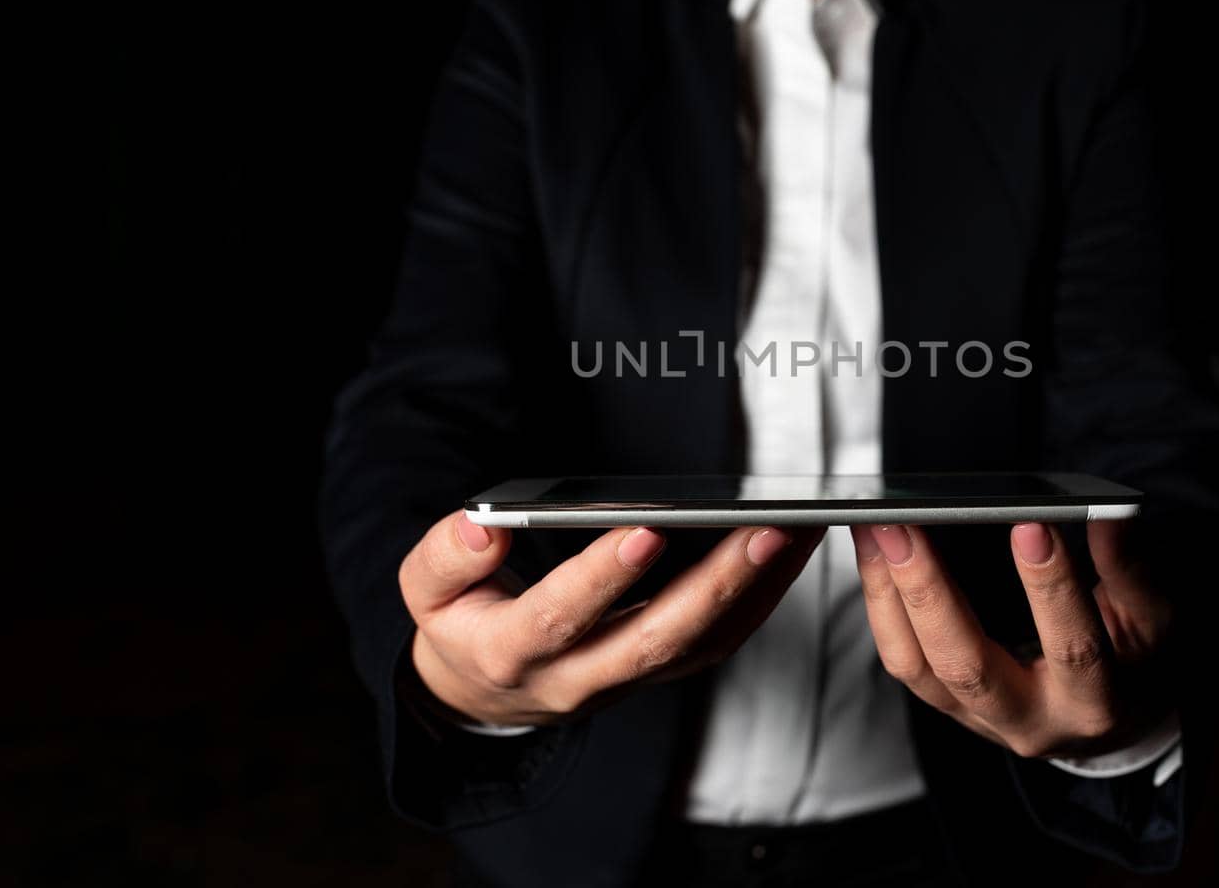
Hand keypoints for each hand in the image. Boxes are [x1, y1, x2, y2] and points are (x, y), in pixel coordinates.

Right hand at [400, 511, 824, 726]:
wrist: (484, 692)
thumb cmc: (461, 624)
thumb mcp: (425, 590)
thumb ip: (446, 555)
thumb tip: (486, 526)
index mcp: (511, 651)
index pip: (560, 617)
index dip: (600, 577)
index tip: (645, 529)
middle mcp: (576, 676)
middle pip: (654, 639)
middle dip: (715, 585)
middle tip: (763, 530)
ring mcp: (625, 679)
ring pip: (698, 645)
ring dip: (754, 590)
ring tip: (793, 531)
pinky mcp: (657, 672)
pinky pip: (717, 643)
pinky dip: (759, 600)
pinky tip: (786, 553)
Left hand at [849, 520, 1172, 759]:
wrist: (1113, 720)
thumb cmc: (1135, 659)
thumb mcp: (1153, 617)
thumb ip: (1130, 569)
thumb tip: (1108, 514)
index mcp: (1095, 704)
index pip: (1072, 647)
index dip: (1051, 587)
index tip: (1030, 524)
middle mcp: (1031, 721)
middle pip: (967, 666)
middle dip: (928, 590)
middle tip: (902, 526)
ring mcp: (982, 719)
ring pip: (918, 666)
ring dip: (887, 594)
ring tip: (874, 530)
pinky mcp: (950, 707)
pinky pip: (903, 662)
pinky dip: (881, 606)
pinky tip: (874, 556)